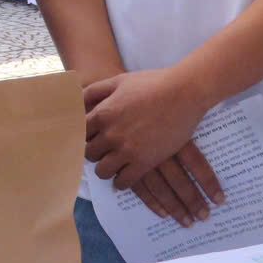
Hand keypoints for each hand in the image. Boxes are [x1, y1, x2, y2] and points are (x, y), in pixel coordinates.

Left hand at [83, 68, 226, 225]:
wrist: (184, 93)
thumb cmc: (152, 83)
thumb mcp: (119, 81)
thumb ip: (96, 90)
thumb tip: (77, 99)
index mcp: (102, 114)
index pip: (79, 134)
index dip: (85, 136)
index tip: (91, 138)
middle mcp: (111, 134)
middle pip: (89, 153)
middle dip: (95, 152)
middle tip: (103, 151)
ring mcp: (127, 150)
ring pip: (102, 171)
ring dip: (105, 169)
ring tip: (112, 165)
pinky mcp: (144, 162)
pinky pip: (123, 182)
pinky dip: (121, 181)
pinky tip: (125, 176)